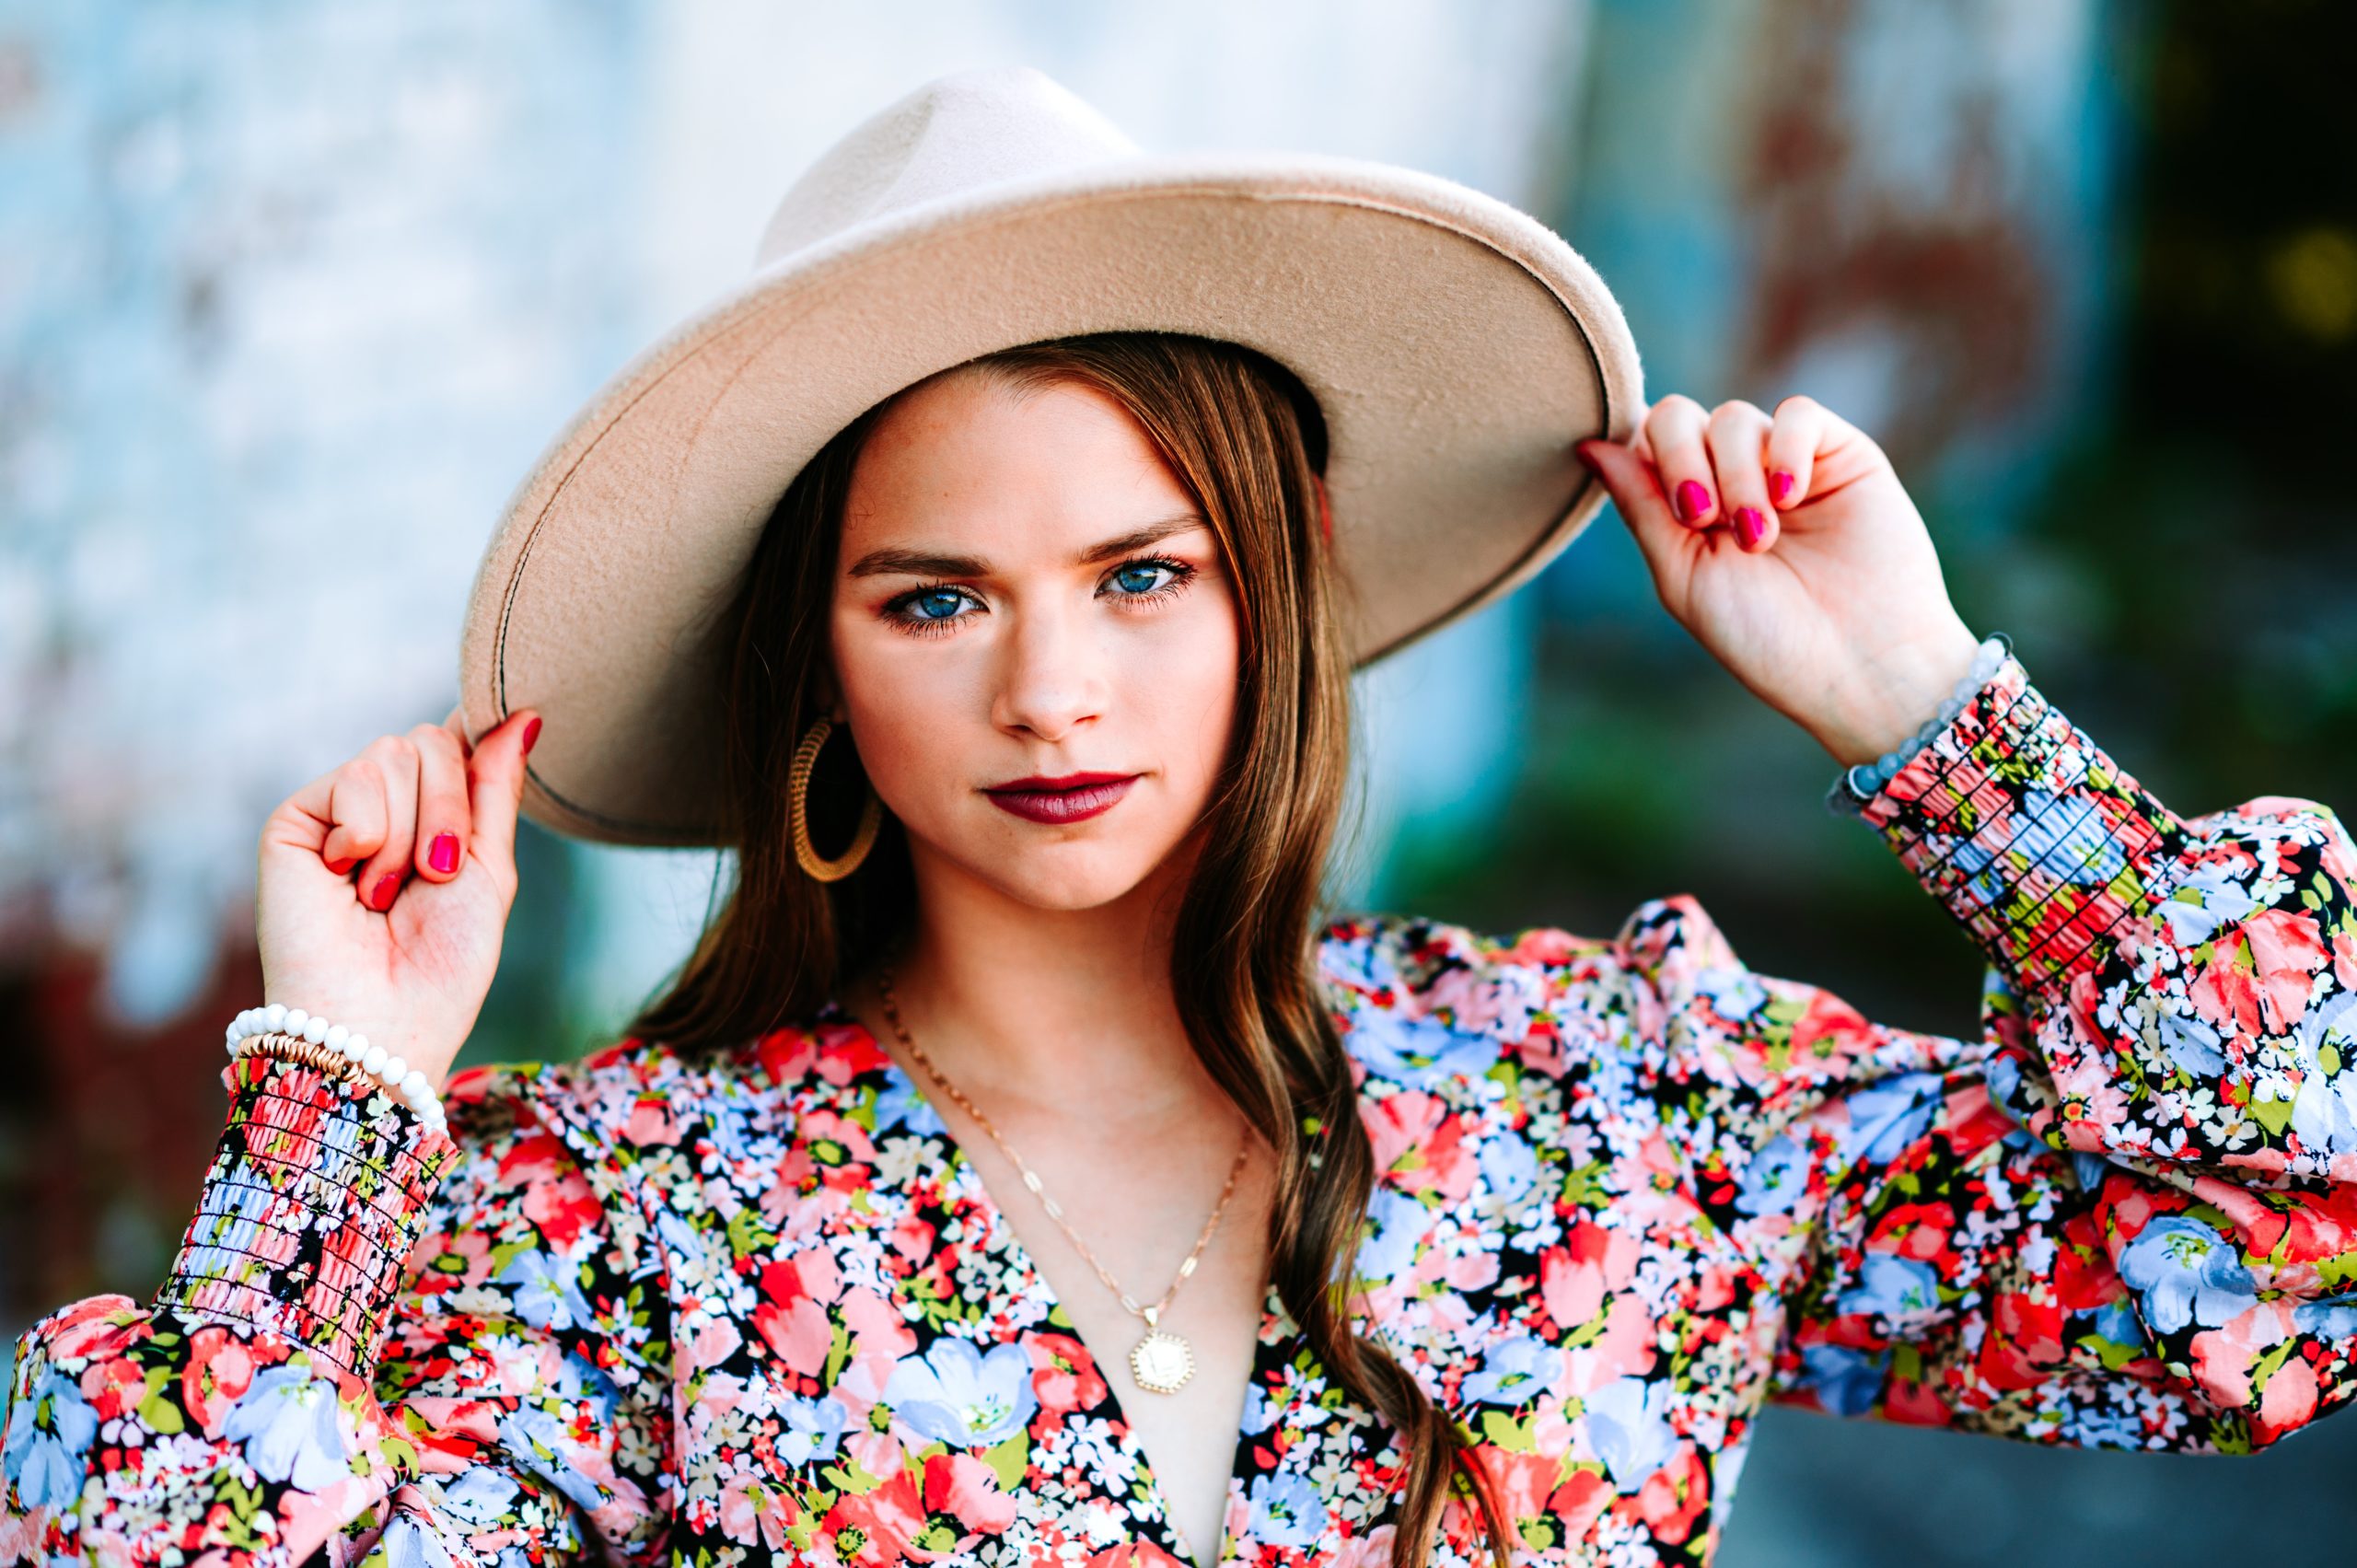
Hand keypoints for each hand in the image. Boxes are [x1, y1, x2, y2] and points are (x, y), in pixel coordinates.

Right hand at [253, 704, 541, 1092]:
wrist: (381, 1019)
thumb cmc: (442, 963)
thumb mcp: (490, 868)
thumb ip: (496, 787)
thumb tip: (525, 713)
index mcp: (433, 815)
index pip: (459, 741)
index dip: (476, 747)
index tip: (494, 765)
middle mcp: (385, 805)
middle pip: (432, 740)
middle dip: (450, 812)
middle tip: (435, 877)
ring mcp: (337, 810)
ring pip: (395, 751)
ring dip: (410, 832)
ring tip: (385, 894)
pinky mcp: (294, 821)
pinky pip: (355, 776)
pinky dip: (367, 834)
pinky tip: (349, 882)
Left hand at [1577, 395, 1983, 766]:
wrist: (1861, 665)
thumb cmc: (1766, 638)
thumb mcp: (1684, 576)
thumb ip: (1640, 506)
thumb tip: (1589, 445)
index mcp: (1685, 510)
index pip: (1641, 444)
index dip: (1642, 458)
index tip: (1673, 510)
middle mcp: (1730, 479)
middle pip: (1677, 416)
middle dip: (1679, 461)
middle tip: (1702, 519)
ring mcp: (1784, 465)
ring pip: (1734, 418)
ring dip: (1736, 476)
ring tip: (1759, 537)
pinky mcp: (1840, 455)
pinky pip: (1797, 413)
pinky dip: (1784, 449)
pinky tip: (1790, 497)